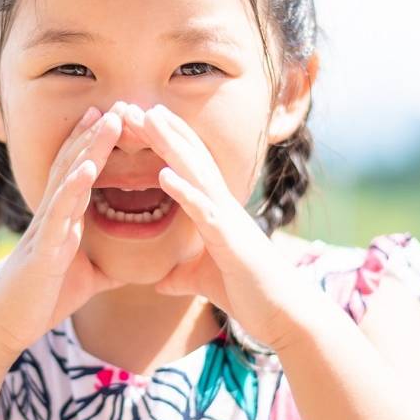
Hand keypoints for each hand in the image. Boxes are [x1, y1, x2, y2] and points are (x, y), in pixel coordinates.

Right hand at [0, 103, 128, 355]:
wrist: (5, 325)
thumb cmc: (41, 300)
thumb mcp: (84, 279)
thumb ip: (104, 267)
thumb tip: (132, 268)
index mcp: (61, 221)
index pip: (76, 173)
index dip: (92, 145)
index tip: (111, 118)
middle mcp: (51, 217)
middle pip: (72, 165)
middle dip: (93, 135)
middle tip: (114, 104)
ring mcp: (45, 230)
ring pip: (67, 180)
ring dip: (88, 149)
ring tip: (107, 122)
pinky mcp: (43, 251)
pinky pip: (59, 215)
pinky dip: (72, 189)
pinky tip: (87, 169)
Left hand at [123, 103, 314, 351]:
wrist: (282, 315)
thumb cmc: (248, 294)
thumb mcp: (203, 282)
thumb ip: (182, 276)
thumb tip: (161, 282)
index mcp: (215, 211)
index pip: (188, 166)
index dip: (166, 141)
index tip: (142, 120)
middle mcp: (222, 206)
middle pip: (190, 158)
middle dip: (163, 130)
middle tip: (136, 105)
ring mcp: (228, 219)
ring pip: (196, 173)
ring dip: (171, 146)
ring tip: (149, 120)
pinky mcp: (230, 240)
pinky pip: (204, 211)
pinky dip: (184, 192)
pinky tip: (163, 175)